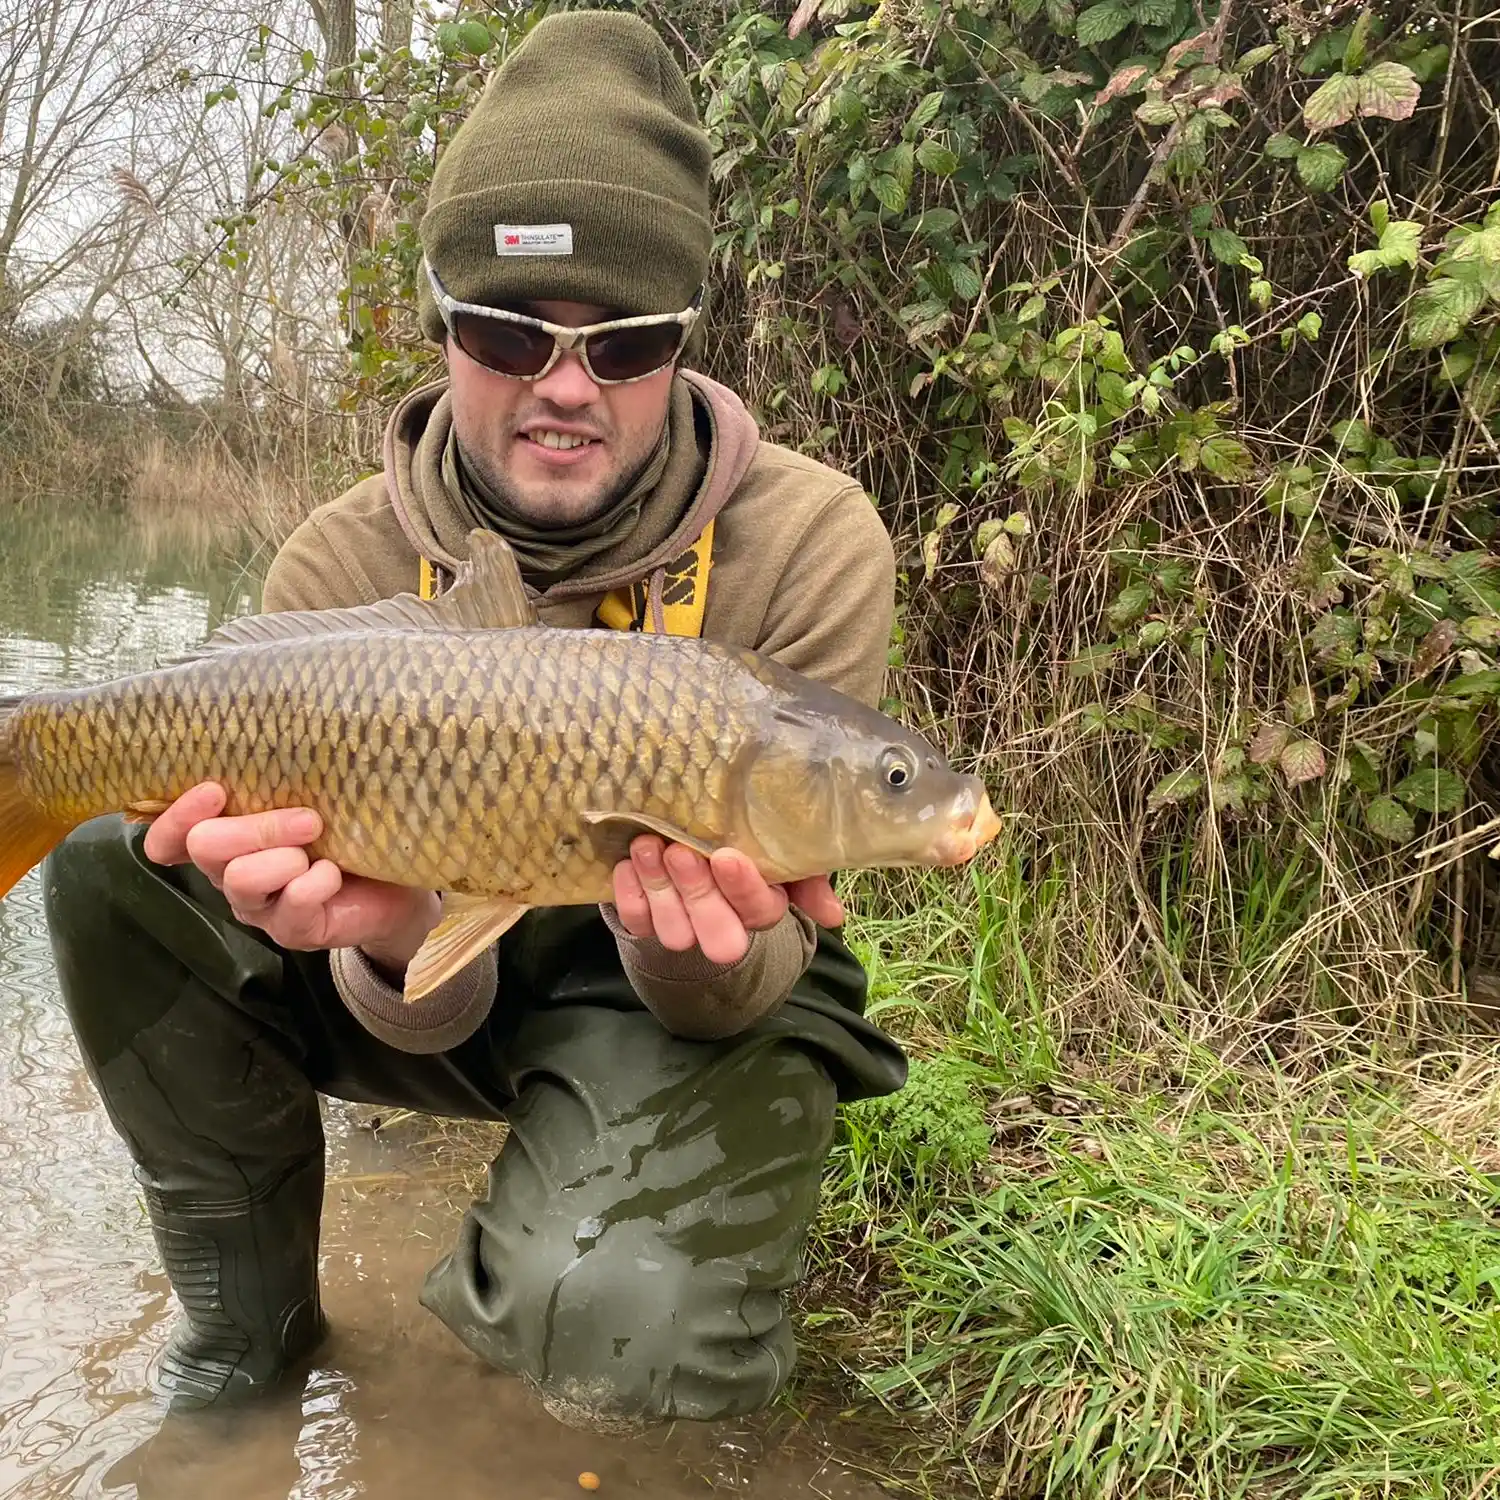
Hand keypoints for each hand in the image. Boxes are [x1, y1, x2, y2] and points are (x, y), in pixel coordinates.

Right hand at [141, 782, 439, 973]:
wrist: (397, 886)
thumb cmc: (348, 832)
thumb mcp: (313, 797)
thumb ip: (282, 779)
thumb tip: (281, 733)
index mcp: (226, 840)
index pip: (166, 839)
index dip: (176, 816)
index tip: (215, 790)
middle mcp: (230, 874)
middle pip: (204, 847)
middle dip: (256, 827)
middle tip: (310, 820)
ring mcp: (259, 907)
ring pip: (240, 878)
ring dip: (285, 857)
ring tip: (321, 848)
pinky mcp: (293, 931)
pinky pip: (293, 903)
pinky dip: (318, 882)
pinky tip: (335, 874)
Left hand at [609, 834, 843, 966]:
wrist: (690, 852)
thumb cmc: (742, 847)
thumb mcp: (781, 854)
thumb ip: (808, 876)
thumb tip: (833, 916)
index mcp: (762, 909)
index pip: (759, 910)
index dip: (742, 889)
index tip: (725, 856)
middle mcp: (723, 928)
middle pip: (716, 934)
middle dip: (698, 893)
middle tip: (681, 852)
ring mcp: (682, 929)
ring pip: (673, 930)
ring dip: (659, 887)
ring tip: (649, 845)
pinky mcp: (645, 923)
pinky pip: (635, 920)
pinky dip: (629, 892)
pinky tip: (628, 861)